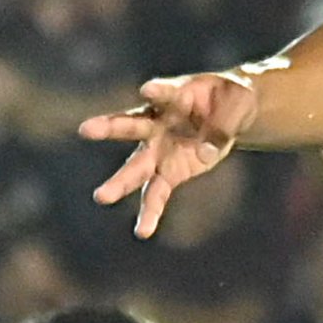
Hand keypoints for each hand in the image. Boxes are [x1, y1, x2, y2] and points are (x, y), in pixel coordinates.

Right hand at [81, 68, 260, 237]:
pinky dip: (151, 212)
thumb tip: (206, 154)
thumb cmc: (230, 101)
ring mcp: (161, 149)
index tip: (147, 91)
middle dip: (109, 127)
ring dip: (120, 182)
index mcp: (175, 96)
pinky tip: (143, 232)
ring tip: (101, 196)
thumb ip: (223, 127)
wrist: (232, 112)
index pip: (164, 93)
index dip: (157, 91)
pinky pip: (157, 194)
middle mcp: (158, 123)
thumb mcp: (237, 106)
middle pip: (131, 125)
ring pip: (137, 166)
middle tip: (85, 129)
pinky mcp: (171, 172)